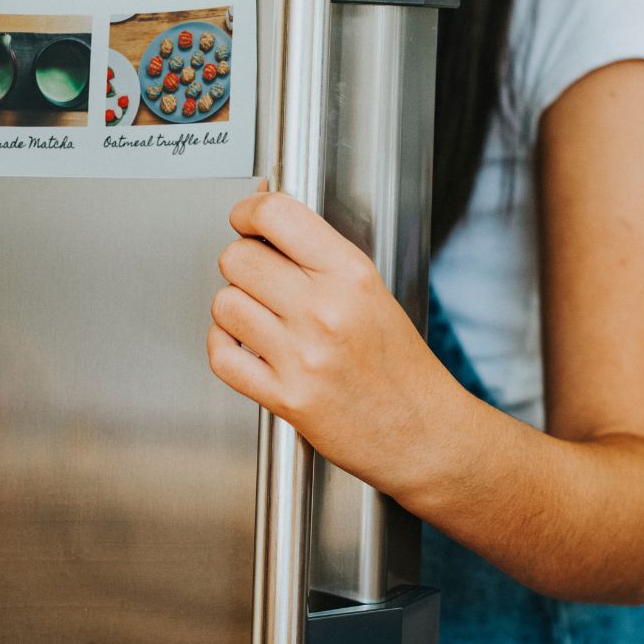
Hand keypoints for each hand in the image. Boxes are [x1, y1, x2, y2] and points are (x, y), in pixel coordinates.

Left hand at [208, 191, 466, 496]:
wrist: (422, 432)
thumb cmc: (401, 366)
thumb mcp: (373, 290)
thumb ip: (319, 255)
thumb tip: (264, 212)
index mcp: (351, 275)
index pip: (276, 215)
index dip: (248, 211)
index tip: (246, 219)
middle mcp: (325, 310)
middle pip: (238, 258)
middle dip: (241, 263)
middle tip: (258, 276)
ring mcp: (303, 355)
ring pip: (225, 303)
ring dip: (234, 308)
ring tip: (260, 317)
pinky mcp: (285, 398)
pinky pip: (221, 355)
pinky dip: (223, 346)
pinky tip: (245, 345)